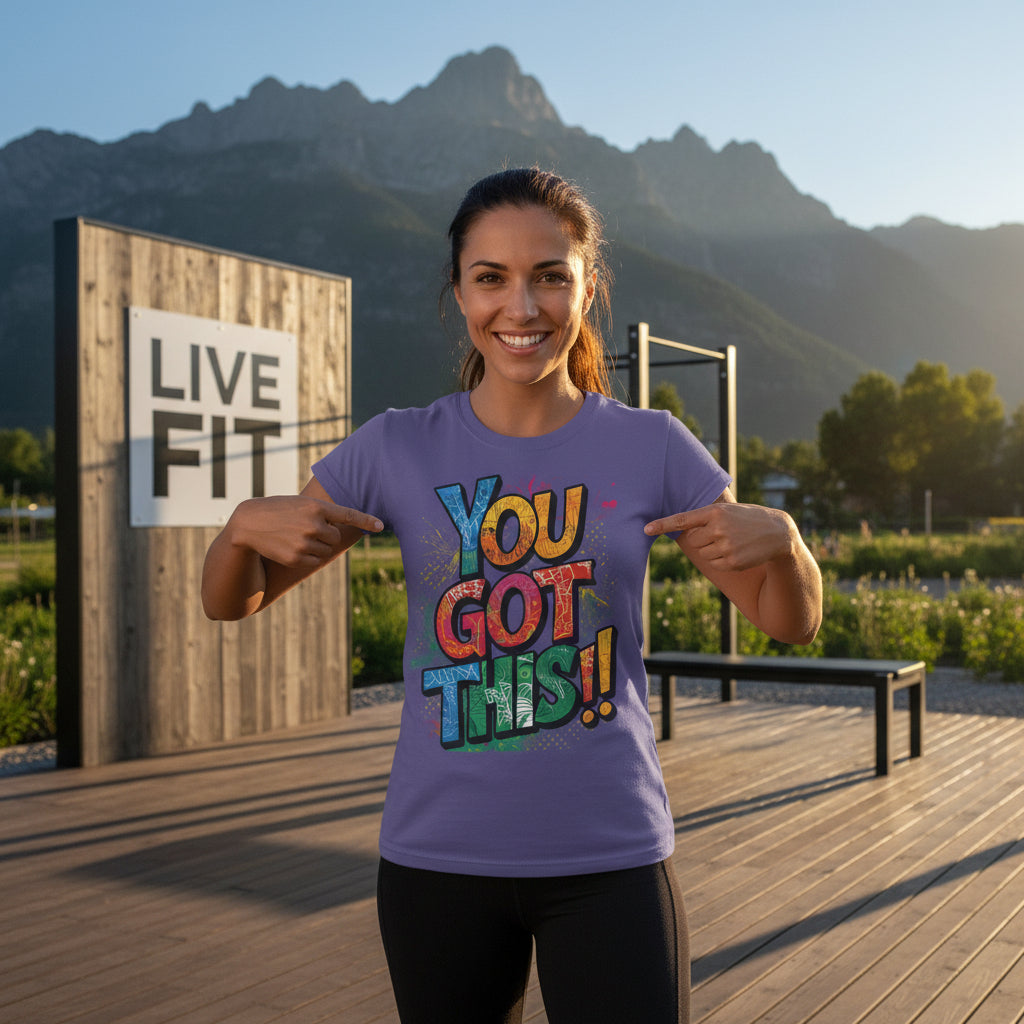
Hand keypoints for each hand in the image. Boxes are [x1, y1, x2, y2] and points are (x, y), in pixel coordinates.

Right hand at [228, 494, 382, 568]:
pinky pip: (316, 561)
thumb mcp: (300, 504)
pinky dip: (309, 557)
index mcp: (315, 507)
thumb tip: (343, 530)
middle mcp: (313, 524)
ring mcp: (304, 542)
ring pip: (326, 550)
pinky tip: (293, 548)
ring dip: (317, 546)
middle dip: (326, 535)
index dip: (366, 520)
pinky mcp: (297, 558)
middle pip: (336, 537)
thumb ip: (322, 513)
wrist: (248, 524)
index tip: (380, 526)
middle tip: (307, 528)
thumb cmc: (278, 511)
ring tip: (296, 537)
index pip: (348, 514)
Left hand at [645, 501, 795, 572]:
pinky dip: (721, 560)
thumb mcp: (729, 511)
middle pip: (692, 540)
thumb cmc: (749, 519)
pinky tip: (736, 551)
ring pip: (702, 553)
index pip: (682, 519)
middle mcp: (718, 528)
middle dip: (701, 539)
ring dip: (711, 550)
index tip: (645, 529)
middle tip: (720, 534)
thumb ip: (707, 517)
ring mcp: (725, 546)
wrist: (778, 534)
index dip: (662, 524)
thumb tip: (682, 529)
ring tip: (731, 541)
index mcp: (715, 511)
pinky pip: (714, 564)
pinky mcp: (731, 562)